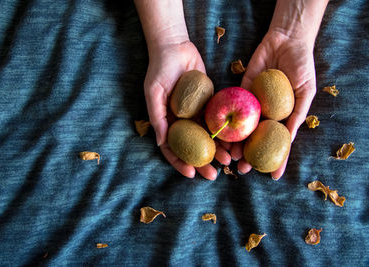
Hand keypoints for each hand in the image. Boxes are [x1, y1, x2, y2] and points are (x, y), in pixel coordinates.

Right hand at [145, 41, 230, 179]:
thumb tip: (161, 142)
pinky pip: (218, 121)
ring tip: (229, 162)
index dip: (180, 163)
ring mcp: (196, 113)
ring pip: (208, 137)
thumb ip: (157, 117)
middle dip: (202, 163)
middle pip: (193, 147)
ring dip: (217, 151)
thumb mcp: (153, 93)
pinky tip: (235, 142)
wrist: (176, 46)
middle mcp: (182, 121)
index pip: (172, 148)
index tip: (190, 174)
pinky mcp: (209, 103)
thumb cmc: (160, 69)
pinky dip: (225, 133)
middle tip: (213, 175)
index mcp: (167, 122)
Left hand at [230, 29, 316, 178]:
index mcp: (281, 117)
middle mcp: (264, 114)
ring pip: (240, 128)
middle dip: (249, 155)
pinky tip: (220, 133)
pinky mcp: (239, 91)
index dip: (276, 160)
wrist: (285, 41)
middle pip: (255, 140)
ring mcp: (251, 104)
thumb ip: (296, 115)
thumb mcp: (305, 93)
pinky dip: (225, 121)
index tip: (273, 177)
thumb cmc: (301, 67)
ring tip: (229, 157)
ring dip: (235, 144)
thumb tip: (288, 139)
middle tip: (242, 169)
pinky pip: (230, 107)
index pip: (277, 143)